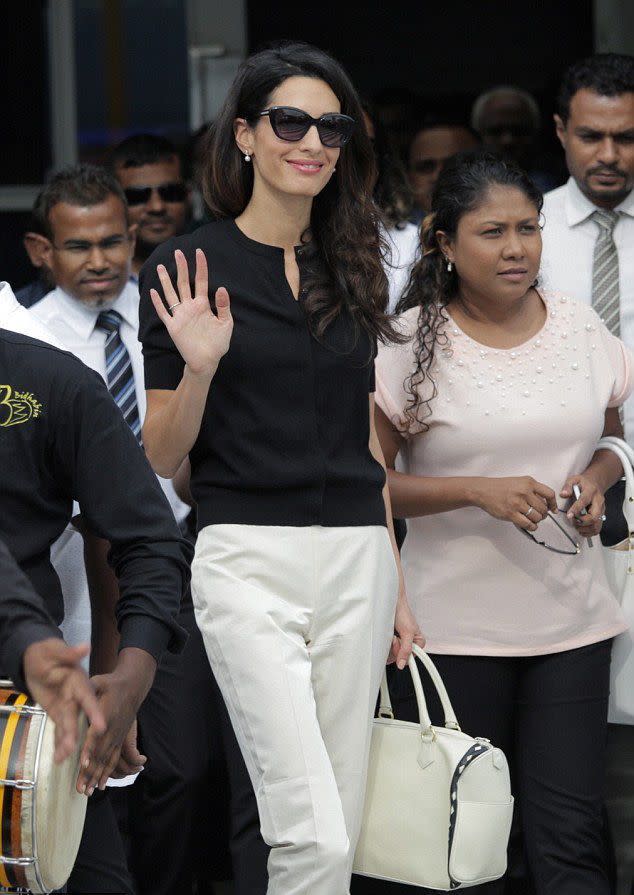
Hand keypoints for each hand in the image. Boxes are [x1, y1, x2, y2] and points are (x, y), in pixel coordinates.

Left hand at [23, 639, 104, 763]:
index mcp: (79, 682)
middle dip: (78, 734)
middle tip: (74, 748)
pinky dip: (60, 743)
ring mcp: (68, 707)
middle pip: (80, 718)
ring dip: (68, 743)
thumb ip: (69, 652)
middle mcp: (76, 697)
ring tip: (63, 757)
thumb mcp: (54, 649)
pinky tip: (58, 757)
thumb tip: (85, 645)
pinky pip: (61, 731)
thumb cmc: (47, 652)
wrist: (37, 659)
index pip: (89, 698)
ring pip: (71, 728)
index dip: (95, 712)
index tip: (102, 726)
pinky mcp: (60, 714)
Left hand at [77, 648, 154, 794]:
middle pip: (101, 753)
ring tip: (88, 792)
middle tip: (80, 789)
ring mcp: (118, 736)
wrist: (133, 686)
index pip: (97, 734)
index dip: (90, 749)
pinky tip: (101, 786)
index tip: (83, 763)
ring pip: (108, 759)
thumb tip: (72, 698)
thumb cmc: (112, 683)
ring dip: (98, 777)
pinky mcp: (121, 739)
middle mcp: (114, 729)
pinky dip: (108, 773)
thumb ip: (87, 690)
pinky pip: (115, 759)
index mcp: (107, 714)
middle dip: (90, 772)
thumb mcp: (99, 681)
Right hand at [150, 248, 232, 377]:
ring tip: (161, 266)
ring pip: (171, 293)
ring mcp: (181, 316)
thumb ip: (224, 306)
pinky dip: (158, 303)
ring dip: (166, 280)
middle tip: (178, 252)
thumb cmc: (218, 343)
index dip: (200, 267)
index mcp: (204, 304)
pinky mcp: (173, 326)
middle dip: (182, 267)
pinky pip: (164, 312)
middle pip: (184, 283)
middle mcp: (190, 307)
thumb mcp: (226, 324)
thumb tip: (221, 288)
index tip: (199, 252)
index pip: (201, 281)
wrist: (207, 361)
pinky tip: (153, 292)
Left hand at [388, 593, 425, 669]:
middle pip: (400, 657)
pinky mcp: (391, 641)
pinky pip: (386, 649)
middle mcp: (409, 644)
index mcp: (418, 643)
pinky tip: (387, 635)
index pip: (411, 658)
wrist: (391, 603)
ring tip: (391, 634)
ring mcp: (399, 643)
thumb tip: (402, 664)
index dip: (403, 653)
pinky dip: (385, 643)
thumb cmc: (402, 613)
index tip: (398, 645)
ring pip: (392, 654)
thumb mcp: (407, 632)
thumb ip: (406, 649)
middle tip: (394, 637)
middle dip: (395, 648)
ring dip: (389, 645)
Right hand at [471, 476, 557, 531]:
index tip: (553, 509)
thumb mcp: (520, 482)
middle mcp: (524, 492)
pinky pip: (528, 524)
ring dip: (537, 520)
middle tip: (539, 515)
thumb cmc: (501, 487)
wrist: (484, 491)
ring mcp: (517, 503)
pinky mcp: (511, 514)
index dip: (553, 504)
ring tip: (532, 519)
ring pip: (537, 517)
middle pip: (543, 508)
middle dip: (543, 514)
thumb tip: (546, 504)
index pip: (549, 494)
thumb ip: (533, 490)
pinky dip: (532, 527)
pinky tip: (530, 525)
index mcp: (529, 483)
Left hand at [560, 474, 605, 537]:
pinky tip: (581, 528)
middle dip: (582, 522)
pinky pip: (597, 529)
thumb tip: (563, 494)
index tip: (569, 515)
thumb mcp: (574, 479)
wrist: (596, 483)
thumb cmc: (583, 483)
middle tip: (573, 520)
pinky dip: (588, 532)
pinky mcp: (601, 517)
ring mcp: (602, 510)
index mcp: (591, 492)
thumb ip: (567, 486)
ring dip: (584, 528)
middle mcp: (599, 502)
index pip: (584, 501)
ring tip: (576, 524)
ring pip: (596, 525)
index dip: (576, 510)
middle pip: (594, 517)